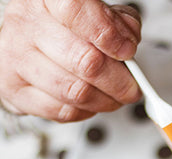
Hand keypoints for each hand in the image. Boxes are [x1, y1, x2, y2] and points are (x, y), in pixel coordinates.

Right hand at [0, 0, 141, 121]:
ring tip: (116, 97)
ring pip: (77, 92)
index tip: (128, 51)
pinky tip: (92, 103)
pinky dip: (87, 112)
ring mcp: (18, 60)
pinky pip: (64, 112)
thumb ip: (116, 21)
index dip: (109, 35)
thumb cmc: (62, 29)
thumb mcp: (94, 12)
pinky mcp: (16, 92)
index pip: (76, 11)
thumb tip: (129, 40)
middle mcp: (27, 26)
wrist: (26, 46)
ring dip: (107, 101)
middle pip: (86, 62)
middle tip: (132, 87)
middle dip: (120, 82)